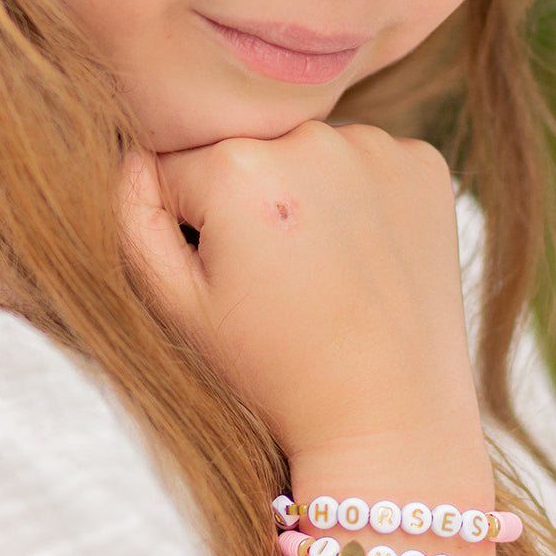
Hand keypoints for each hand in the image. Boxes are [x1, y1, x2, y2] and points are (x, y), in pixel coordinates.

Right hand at [117, 121, 481, 463]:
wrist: (389, 418)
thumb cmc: (272, 369)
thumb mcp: (177, 304)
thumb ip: (132, 215)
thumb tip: (131, 151)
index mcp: (238, 168)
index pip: (179, 166)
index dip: (189, 225)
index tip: (227, 277)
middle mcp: (312, 137)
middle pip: (247, 151)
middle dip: (248, 201)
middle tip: (278, 279)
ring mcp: (378, 146)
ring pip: (307, 150)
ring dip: (305, 192)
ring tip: (322, 270)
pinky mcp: (425, 163)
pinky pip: (366, 159)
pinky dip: (361, 195)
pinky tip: (365, 255)